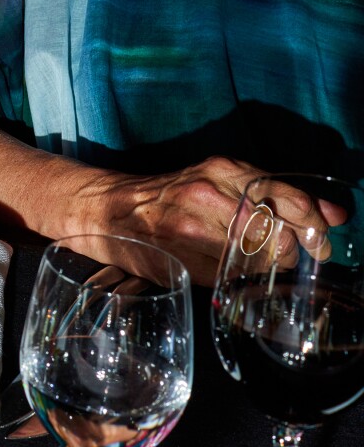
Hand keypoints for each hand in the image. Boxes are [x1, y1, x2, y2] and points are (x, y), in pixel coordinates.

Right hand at [73, 155, 331, 285]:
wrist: (110, 211)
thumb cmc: (172, 197)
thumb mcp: (223, 182)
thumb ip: (277, 196)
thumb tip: (337, 215)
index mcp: (223, 169)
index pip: (288, 197)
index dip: (314, 224)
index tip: (321, 241)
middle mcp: (209, 193)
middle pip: (279, 231)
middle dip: (295, 251)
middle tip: (292, 258)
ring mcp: (194, 227)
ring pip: (259, 256)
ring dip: (270, 266)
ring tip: (260, 263)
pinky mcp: (183, 257)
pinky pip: (232, 275)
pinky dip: (240, 277)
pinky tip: (232, 270)